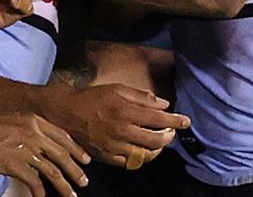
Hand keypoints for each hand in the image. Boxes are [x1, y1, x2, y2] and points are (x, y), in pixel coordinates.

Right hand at [0, 110, 90, 196]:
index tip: (85, 160)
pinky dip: (40, 192)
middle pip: (62, 155)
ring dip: (64, 186)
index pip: (63, 137)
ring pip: (53, 171)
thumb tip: (43, 145)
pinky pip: (34, 181)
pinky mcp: (15, 164)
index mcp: (35, 121)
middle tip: (84, 182)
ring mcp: (26, 149)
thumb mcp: (16, 119)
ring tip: (72, 195)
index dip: (76, 150)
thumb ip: (32, 129)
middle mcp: (35, 134)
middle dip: (75, 171)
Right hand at [41, 84, 186, 168]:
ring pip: (145, 155)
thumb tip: (163, 103)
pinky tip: (143, 151)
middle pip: (155, 140)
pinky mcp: (107, 156)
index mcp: (125, 112)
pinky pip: (130, 163)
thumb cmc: (92, 97)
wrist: (66, 113)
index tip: (186, 121)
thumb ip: (141, 97)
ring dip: (158, 149)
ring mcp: (114, 146)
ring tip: (160, 142)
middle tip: (172, 132)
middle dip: (169, 137)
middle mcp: (122, 131)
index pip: (158, 119)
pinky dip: (141, 158)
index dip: (175, 120)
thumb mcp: (116, 89)